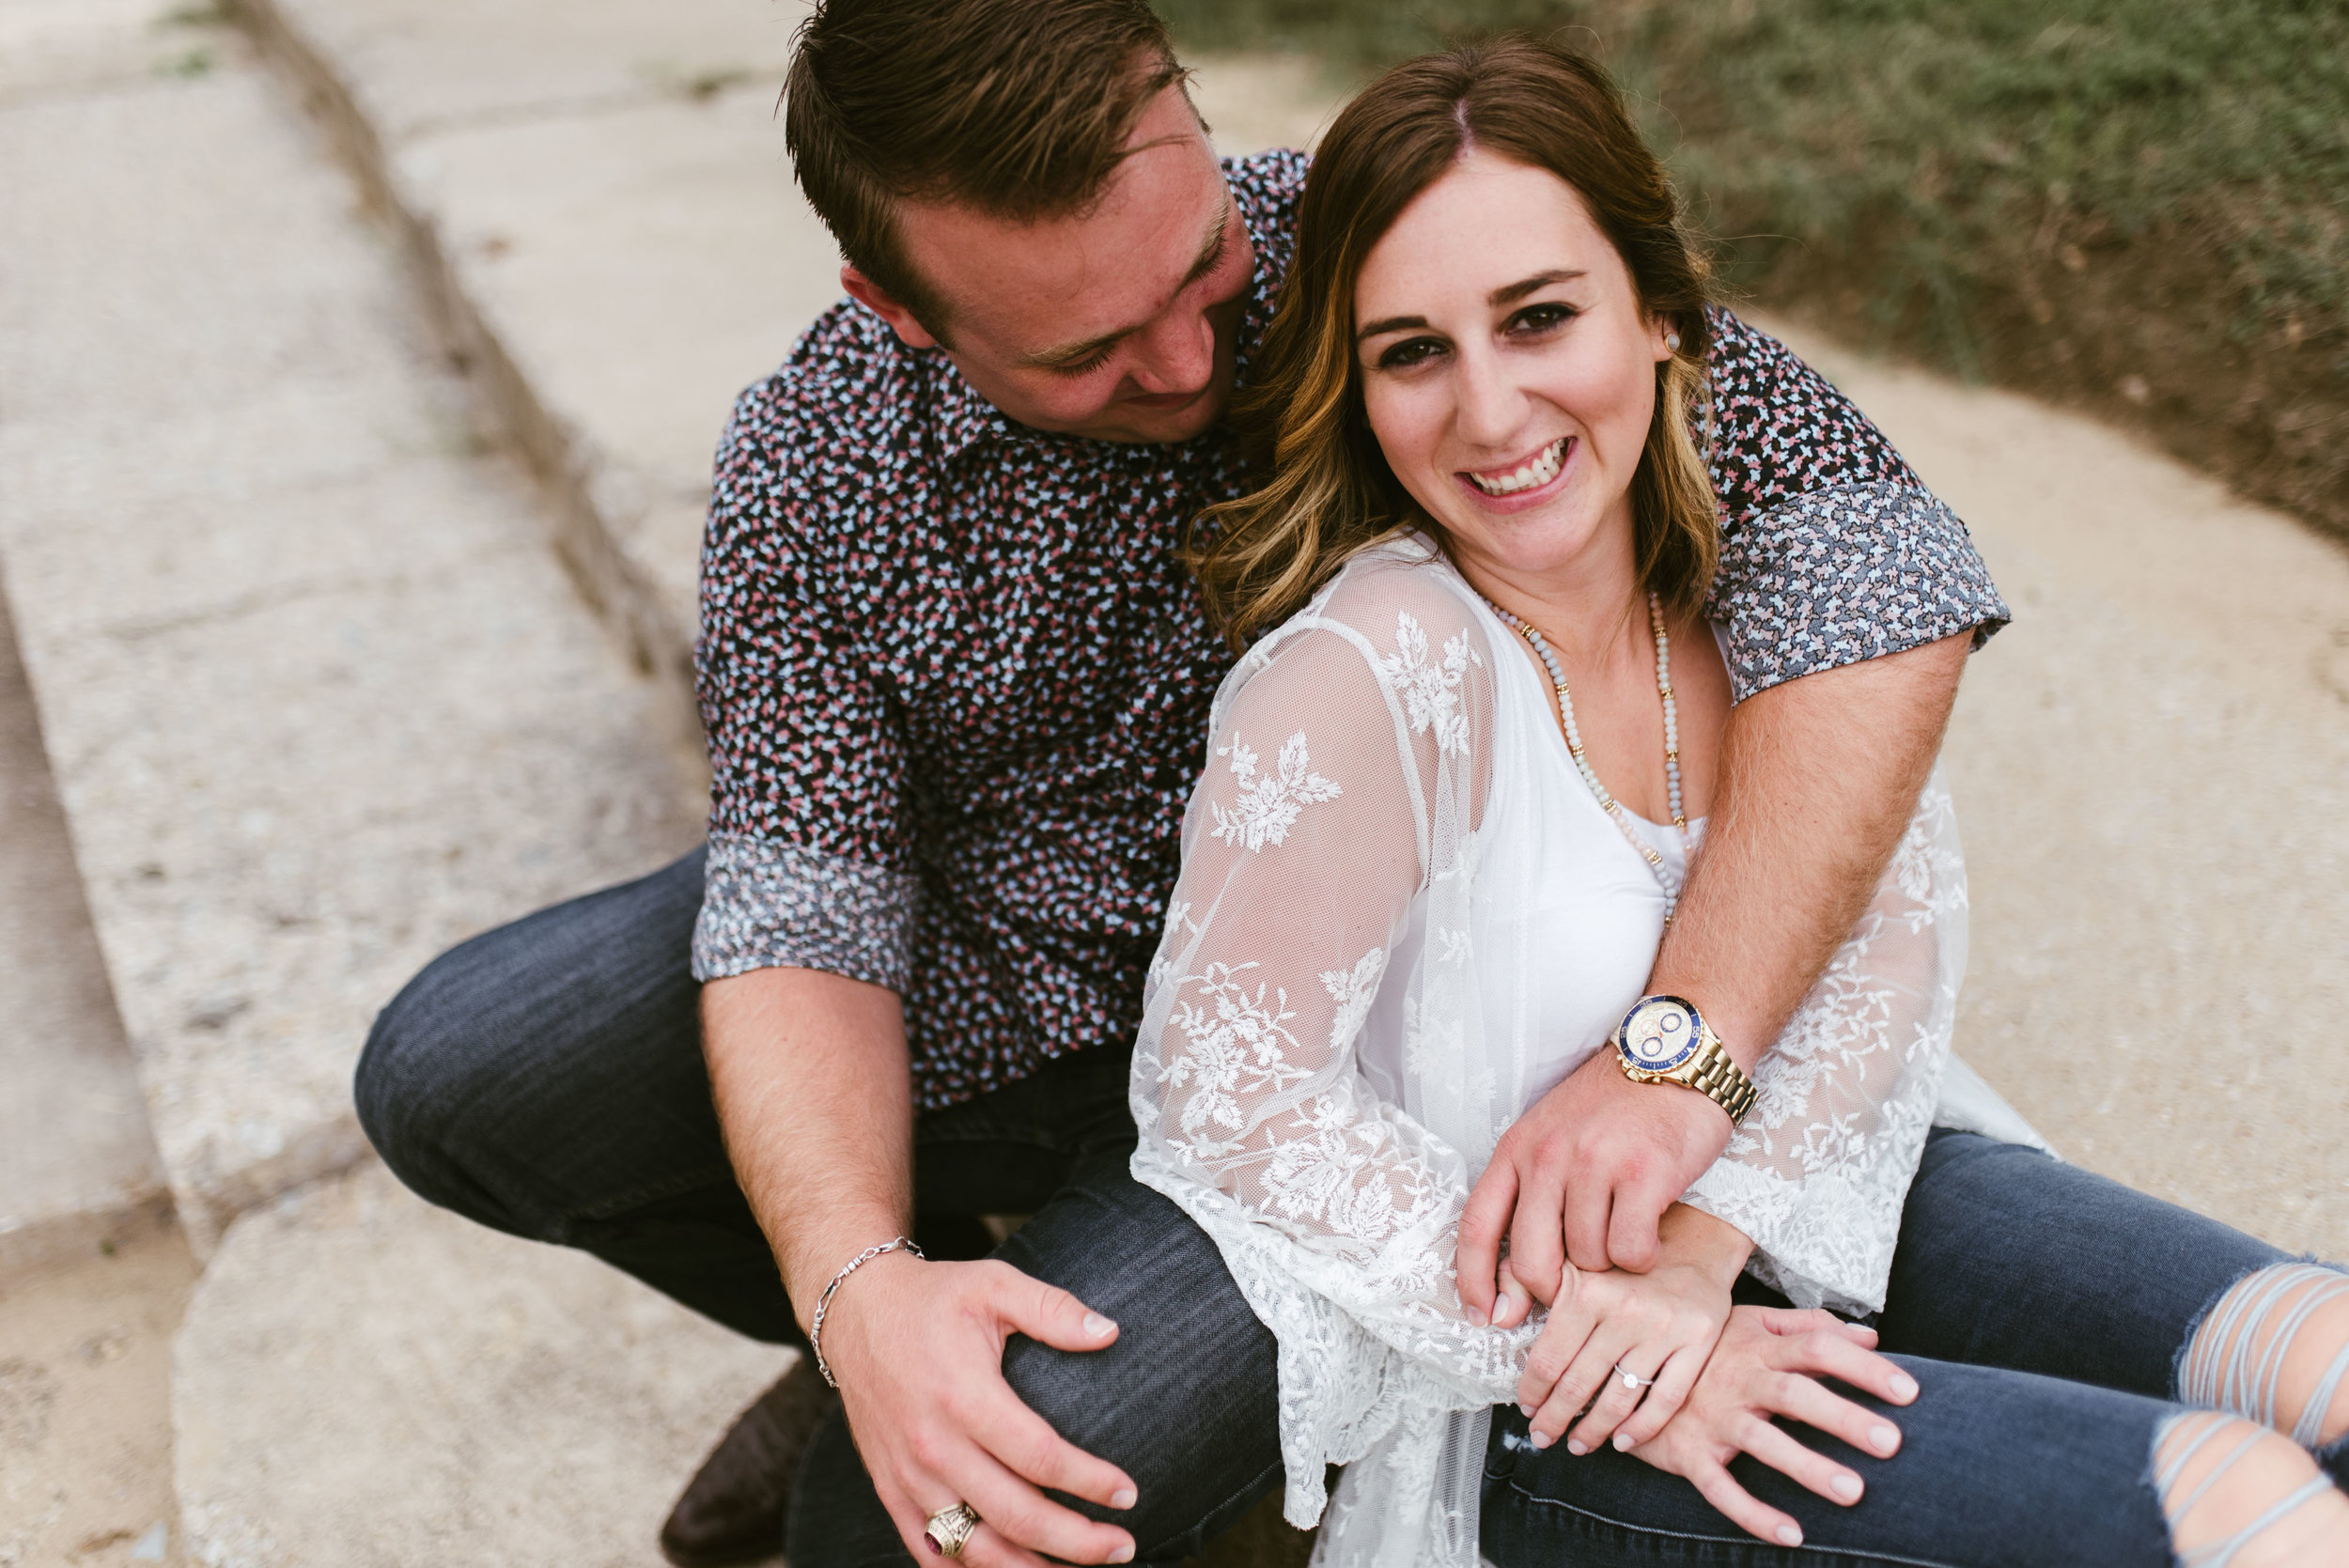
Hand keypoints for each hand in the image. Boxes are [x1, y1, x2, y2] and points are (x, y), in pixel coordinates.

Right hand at [820, 1253, 1139, 1567]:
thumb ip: (1053, 1310)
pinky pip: (930, 1552)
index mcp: (964, 1395)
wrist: (856, 1312)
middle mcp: (934, 1445)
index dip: (1090, 1482)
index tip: (1128, 1493)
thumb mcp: (994, 1284)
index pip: (1040, 1458)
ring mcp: (908, 1475)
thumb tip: (1109, 1332)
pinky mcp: (890, 1489)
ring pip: (974, 1548)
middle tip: (1121, 1547)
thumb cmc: (933, 1299)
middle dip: (1076, 1542)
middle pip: (1015, 1515)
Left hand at [1458, 1049, 1731, 1318]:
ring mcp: (1595, 1163)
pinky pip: (1630, 1251)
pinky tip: (1651, 1230)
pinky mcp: (1644, 1174)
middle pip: (1531, 1260)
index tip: (1482, 1317)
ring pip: (1588, 1261)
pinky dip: (1643, 1256)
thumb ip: (1532, 1201)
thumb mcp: (1555, 1138)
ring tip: (1624, 1228)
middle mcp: (1548, 1155)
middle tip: (1579, 1286)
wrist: (1677, 1054)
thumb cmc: (1616, 1106)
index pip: (1477, 1226)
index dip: (1473, 1280)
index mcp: (1517, 1147)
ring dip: (1609, 1265)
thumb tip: (1514, 1291)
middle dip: (1552, 1291)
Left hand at [1511, 1209, 1743, 1455]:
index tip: (1526, 1407)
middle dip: (1554, 1419)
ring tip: (1577, 1444)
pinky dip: (1642, 1428)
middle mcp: (1626, 1311)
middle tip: (1542, 1436)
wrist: (1693, 1241)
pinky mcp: (1698, 1342)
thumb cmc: (1621, 1258)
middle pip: (1579, 1385)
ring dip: (1593, 1430)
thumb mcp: (1571, 1258)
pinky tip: (1622, 1440)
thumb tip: (1497, 1319)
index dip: (1532, 1392)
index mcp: (1588, 1291)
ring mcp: (1665, 1329)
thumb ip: (1528, 1280)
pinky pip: (1666, 1399)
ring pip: (1620, 1399)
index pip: (1549, 1359)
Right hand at [1622, 1305, 1920, 1548]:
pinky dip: (1753, 1513)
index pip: (1818, 1347)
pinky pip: (1720, 1488)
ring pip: (1762, 1442)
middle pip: (1795, 1393)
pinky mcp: (1689, 1453)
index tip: (1910, 1391)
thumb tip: (1871, 1337)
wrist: (1621, 1366)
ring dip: (1806, 1466)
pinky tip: (1791, 1535)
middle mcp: (1738, 1379)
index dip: (1863, 1368)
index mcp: (1758, 1346)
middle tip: (1892, 1443)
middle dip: (1844, 1417)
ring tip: (1853, 1492)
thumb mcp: (1750, 1323)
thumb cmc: (1704, 1347)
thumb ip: (1809, 1326)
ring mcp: (1712, 1418)